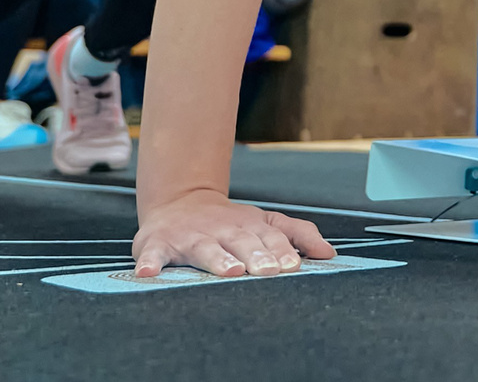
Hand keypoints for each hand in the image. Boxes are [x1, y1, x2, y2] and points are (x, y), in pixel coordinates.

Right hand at [133, 190, 335, 277]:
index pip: (269, 238)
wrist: (180, 202)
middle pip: (241, 242)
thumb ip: (298, 234)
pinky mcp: (158, 244)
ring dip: (216, 259)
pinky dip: (149, 262)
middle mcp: (221, 230)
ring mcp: (190, 236)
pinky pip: (152, 254)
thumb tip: (329, 253)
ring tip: (229, 271)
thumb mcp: (265, 222)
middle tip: (268, 273)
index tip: (294, 267)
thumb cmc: (231, 223)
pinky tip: (148, 273)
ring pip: (204, 248)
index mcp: (249, 226)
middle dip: (255, 256)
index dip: (281, 252)